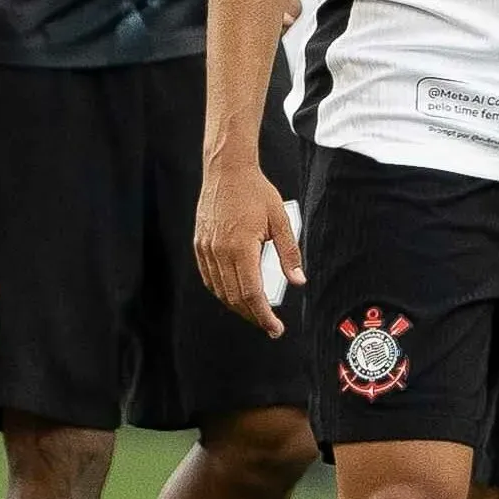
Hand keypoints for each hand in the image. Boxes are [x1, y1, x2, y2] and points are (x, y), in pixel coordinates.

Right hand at [193, 151, 302, 336]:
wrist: (227, 170)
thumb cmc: (255, 191)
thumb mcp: (281, 221)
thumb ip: (290, 254)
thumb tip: (298, 281)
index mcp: (241, 247)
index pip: (251, 293)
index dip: (264, 316)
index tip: (275, 328)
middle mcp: (220, 251)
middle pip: (234, 297)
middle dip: (253, 316)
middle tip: (269, 325)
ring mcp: (206, 249)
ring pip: (220, 290)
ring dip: (237, 306)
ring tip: (255, 312)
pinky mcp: (200, 245)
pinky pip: (209, 278)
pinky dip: (222, 291)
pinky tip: (234, 294)